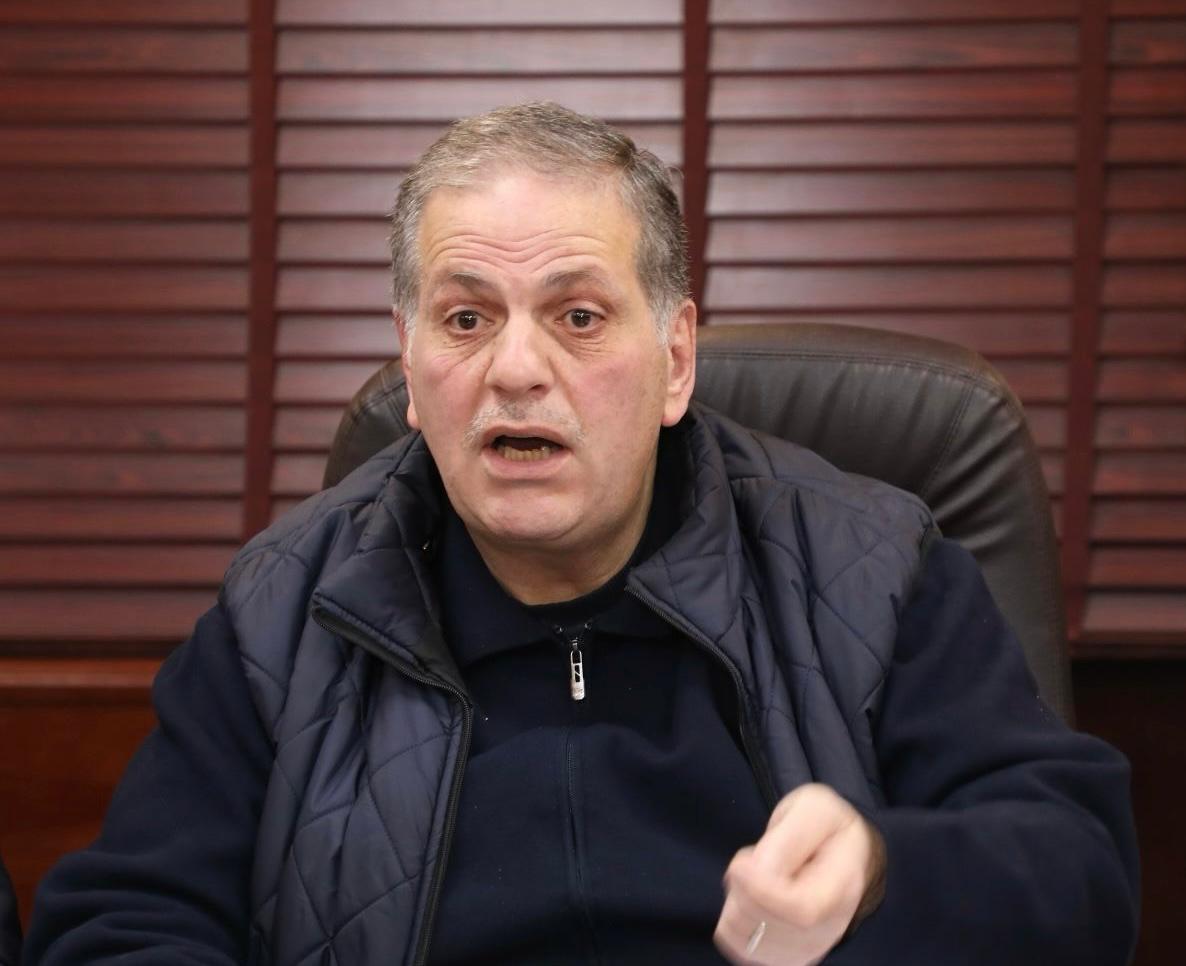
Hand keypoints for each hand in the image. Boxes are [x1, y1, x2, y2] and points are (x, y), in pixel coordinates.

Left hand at [714, 783, 885, 964]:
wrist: (843, 853)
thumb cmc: (826, 828)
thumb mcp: (812, 810)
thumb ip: (787, 838)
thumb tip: (758, 872)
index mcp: (844, 884)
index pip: (802, 910)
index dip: (761, 892)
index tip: (739, 864)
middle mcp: (832, 925)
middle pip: (772, 929)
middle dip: (742, 892)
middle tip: (748, 861)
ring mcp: (811, 946)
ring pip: (752, 944)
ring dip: (736, 905)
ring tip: (754, 878)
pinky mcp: (789, 955)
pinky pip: (744, 951)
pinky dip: (734, 924)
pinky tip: (750, 900)